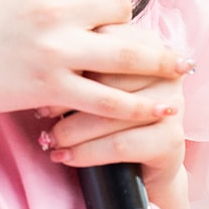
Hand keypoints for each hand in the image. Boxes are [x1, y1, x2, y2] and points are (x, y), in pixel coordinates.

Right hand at [0, 0, 190, 124]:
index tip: (111, 0)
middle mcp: (54, 5)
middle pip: (122, 5)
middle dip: (126, 20)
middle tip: (120, 36)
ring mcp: (54, 48)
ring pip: (129, 51)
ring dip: (159, 62)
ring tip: (179, 70)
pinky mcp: (50, 87)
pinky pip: (108, 99)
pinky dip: (138, 107)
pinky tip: (158, 109)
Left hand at [34, 21, 190, 194]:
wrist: (137, 168)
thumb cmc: (106, 115)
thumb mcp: (93, 82)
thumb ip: (78, 61)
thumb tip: (36, 61)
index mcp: (147, 44)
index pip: (105, 41)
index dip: (71, 62)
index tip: (42, 80)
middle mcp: (165, 72)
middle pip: (108, 78)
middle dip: (68, 97)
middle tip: (41, 112)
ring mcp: (173, 105)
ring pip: (111, 113)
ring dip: (72, 130)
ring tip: (49, 139)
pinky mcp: (171, 140)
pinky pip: (120, 144)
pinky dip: (86, 153)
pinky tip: (65, 157)